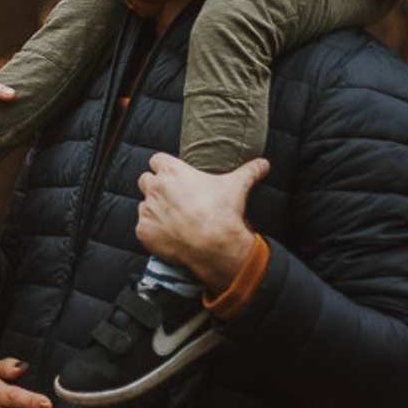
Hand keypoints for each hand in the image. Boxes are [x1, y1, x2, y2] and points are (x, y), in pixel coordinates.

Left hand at [135, 153, 268, 294]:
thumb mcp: (237, 186)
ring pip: (143, 204)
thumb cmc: (223, 213)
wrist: (215, 247)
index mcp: (172, 171)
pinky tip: (169, 235)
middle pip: (146, 180)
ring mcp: (147, 210)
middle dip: (156, 187)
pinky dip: (152, 231)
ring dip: (154, 209)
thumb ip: (248, 171)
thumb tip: (264, 163)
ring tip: (173, 219)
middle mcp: (155, 188)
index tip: (174, 177)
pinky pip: (143, 227)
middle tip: (173, 199)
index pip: (156, 160)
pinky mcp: (143, 231)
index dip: (164, 168)